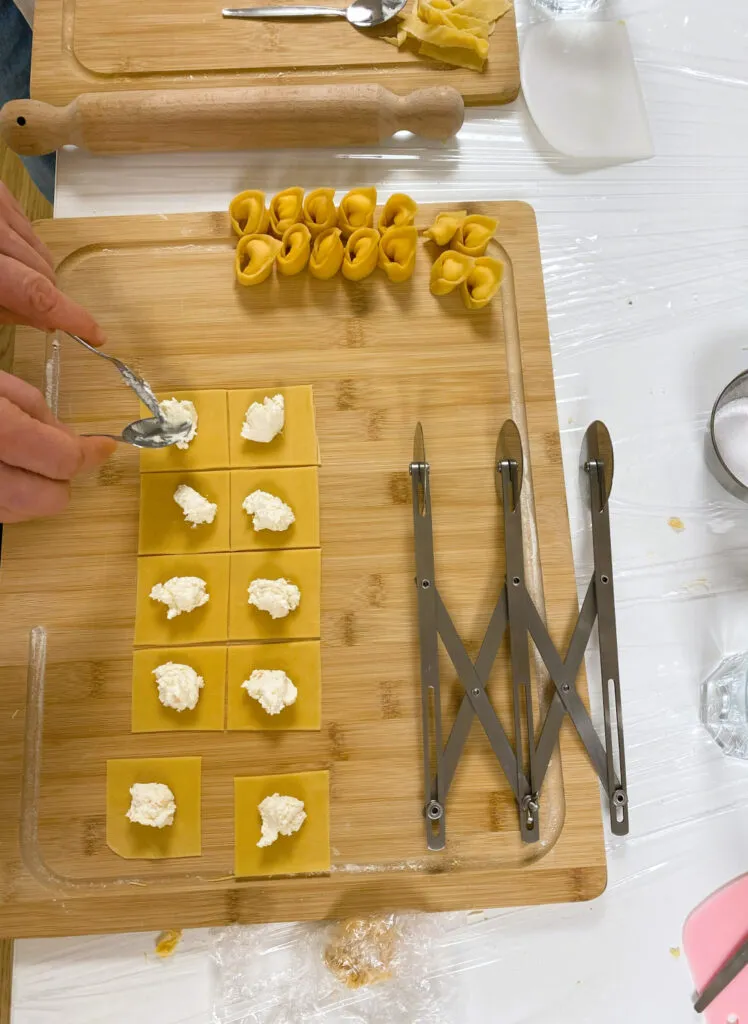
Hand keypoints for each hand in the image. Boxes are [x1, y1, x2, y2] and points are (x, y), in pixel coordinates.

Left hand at [0, 183, 104, 342]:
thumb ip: (4, 311)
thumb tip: (42, 321)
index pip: (38, 293)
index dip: (72, 317)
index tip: (95, 334)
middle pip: (43, 273)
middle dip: (40, 297)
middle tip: (16, 308)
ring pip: (40, 252)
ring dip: (31, 272)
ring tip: (3, 277)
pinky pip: (28, 228)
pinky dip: (21, 246)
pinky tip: (0, 252)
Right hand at [0, 371, 115, 522]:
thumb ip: (37, 410)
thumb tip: (71, 439)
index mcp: (0, 432)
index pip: (63, 460)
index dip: (90, 453)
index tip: (105, 446)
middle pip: (50, 499)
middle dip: (62, 478)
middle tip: (54, 452)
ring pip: (25, 513)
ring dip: (36, 491)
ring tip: (23, 458)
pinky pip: (2, 514)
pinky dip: (12, 498)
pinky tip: (6, 472)